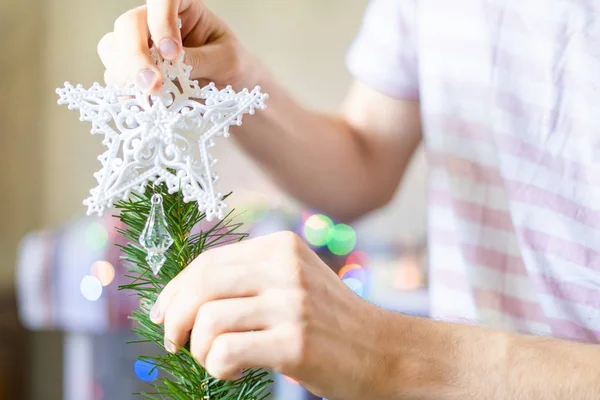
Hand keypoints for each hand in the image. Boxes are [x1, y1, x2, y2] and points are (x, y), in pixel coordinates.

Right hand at [97, 0, 258, 90]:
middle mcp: (156, 23)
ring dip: (126, 75)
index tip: (172, 53)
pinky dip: (126, 92)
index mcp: (184, 9)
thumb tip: (168, 66)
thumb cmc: (234, 67)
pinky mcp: (134, 73)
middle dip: (136, 55)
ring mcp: (142, 47)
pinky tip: (146, 104)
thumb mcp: (228, 61)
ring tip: (152, 95)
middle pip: (129, 25)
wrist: (232, 91)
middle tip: (153, 84)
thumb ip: (200, 60)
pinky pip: (115, 78)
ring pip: (113, 49)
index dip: (161, 21)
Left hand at [150, 231, 397, 399]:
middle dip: (175, 316)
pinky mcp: (296, 342)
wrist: (386, 352)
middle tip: (174, 342)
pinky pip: (224, 352)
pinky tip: (236, 372)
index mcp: (282, 246)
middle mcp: (286, 267)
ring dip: (199, 349)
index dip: (176, 289)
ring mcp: (293, 303)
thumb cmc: (332, 322)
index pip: (209, 261)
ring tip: (216, 361)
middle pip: (202, 285)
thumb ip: (251, 278)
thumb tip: (183, 295)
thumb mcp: (295, 282)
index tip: (162, 313)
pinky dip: (217, 368)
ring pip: (208, 320)